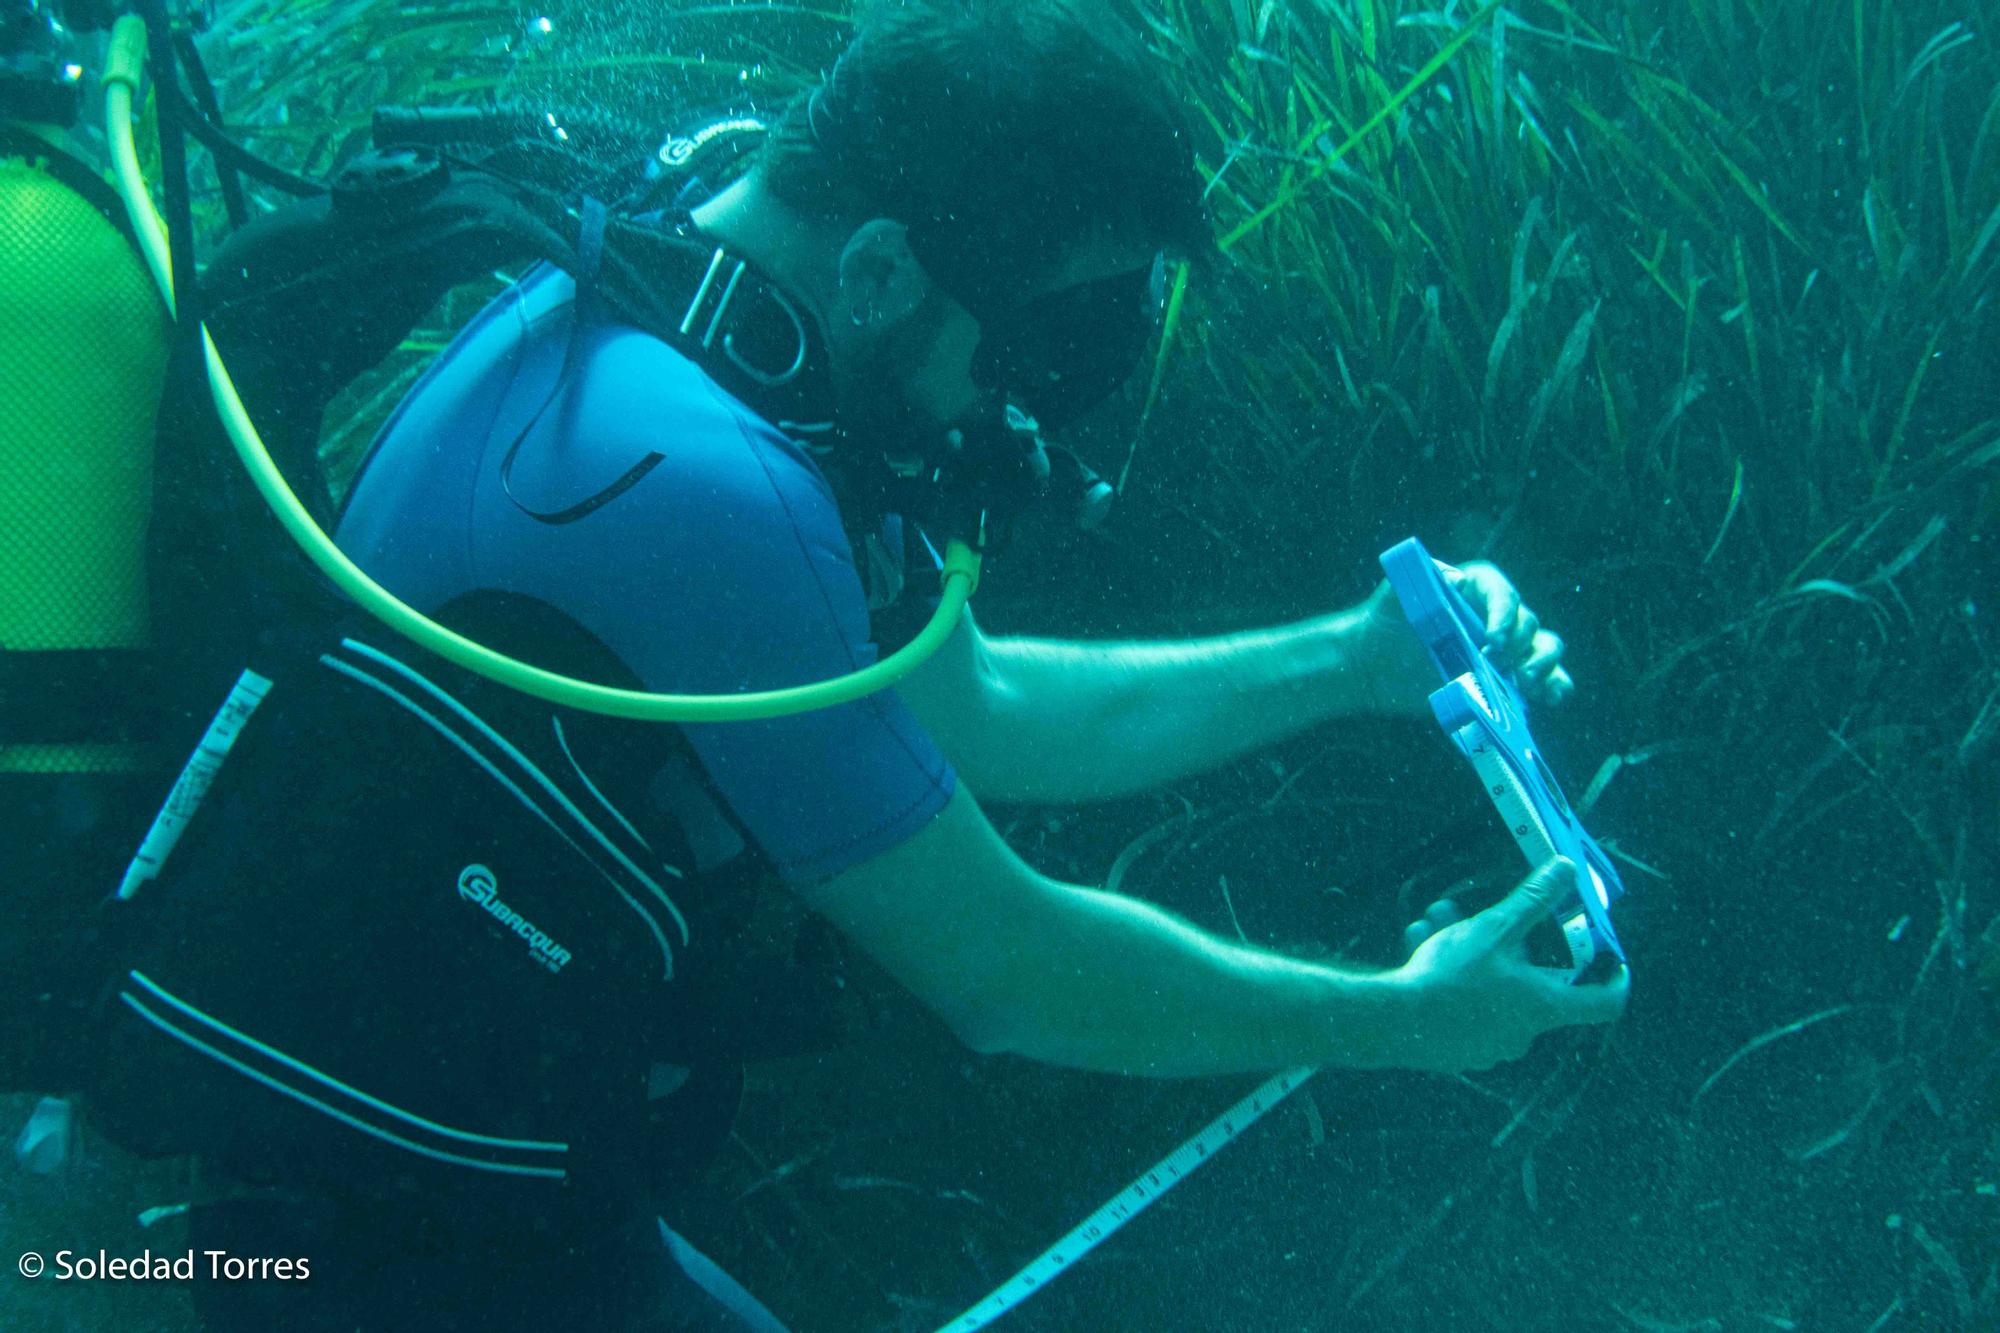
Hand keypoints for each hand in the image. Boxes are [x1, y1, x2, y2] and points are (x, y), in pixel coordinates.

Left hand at [1354, 560, 1572, 712]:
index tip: (1492, 639)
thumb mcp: (1392, 598)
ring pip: (1546, 647)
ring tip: (1525, 681)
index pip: (1503, 594)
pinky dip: (1556, 685)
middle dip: (1518, 645)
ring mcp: (1507, 648)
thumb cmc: (1385, 623)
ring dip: (1544, 663)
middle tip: (1493, 664)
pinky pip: (1548, 678)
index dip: (1504, 615)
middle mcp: (1497, 616)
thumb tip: (1457, 578)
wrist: (1378, 665)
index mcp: (1476, 588)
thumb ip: (1418, 581)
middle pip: (1528, 624)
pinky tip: (1551, 696)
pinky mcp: (1508, 678)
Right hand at [1386, 858, 1627, 1073]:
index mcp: (1545, 1007)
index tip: (1614, 962)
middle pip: (1534, 984)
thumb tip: (1566, 869)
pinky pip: (1465, 1004)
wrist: (1393, 1021)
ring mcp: (1490, 1045)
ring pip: (1493, 989)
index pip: (1604, 1003)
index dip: (1615, 980)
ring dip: (1471, 952)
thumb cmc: (1452, 978)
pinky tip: (1420, 945)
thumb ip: (1533, 900)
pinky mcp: (1458, 1048)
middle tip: (1488, 918)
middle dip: (1511, 944)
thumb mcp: (1495, 929)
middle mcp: (1525, 1032)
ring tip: (1437, 920)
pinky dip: (1452, 977)